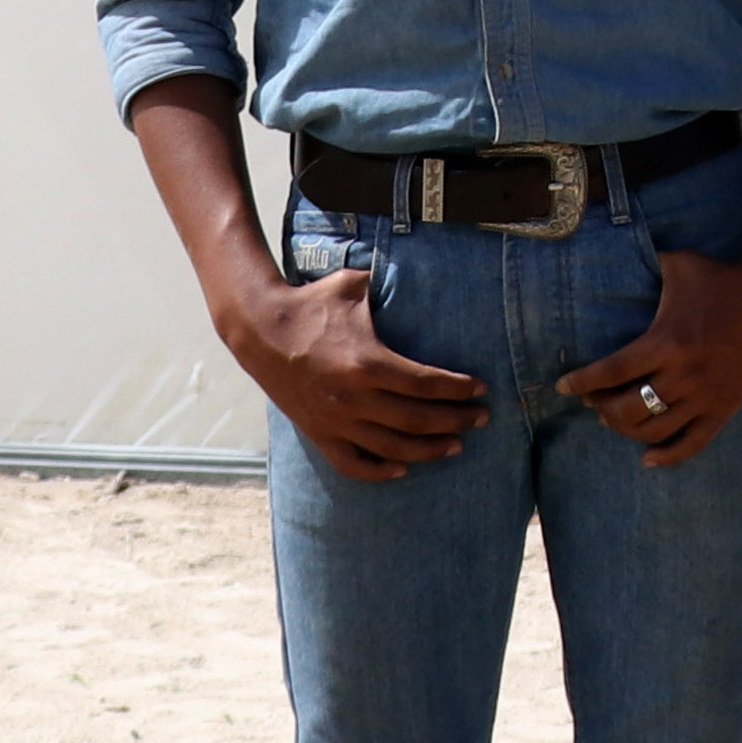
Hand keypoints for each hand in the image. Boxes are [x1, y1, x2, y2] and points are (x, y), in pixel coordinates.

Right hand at [225, 262, 488, 480]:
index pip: (426, 384)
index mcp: (367, 362)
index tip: (482, 390)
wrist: (259, 330)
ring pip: (393, 448)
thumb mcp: (353, 286)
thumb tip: (420, 271)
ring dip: (429, 450)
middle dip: (456, 420)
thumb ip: (388, 284)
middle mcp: (354, 398)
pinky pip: (353, 464)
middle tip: (482, 419)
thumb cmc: (311, 303)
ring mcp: (336, 420)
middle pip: (418, 420)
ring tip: (456, 445)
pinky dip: (380, 471)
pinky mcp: (318, 433)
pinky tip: (403, 469)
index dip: (458, 389)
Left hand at [560, 235, 741, 470]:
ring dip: (626, 430)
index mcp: (667, 341)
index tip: (564, 386)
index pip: (613, 372)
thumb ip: (644, 264)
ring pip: (655, 431)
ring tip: (615, 419)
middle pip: (627, 408)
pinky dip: (667, 456)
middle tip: (592, 400)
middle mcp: (684, 374)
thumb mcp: (679, 264)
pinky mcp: (725, 407)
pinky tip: (647, 458)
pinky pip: (693, 444)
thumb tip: (610, 248)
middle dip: (601, 408)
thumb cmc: (722, 276)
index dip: (583, 382)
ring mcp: (706, 395)